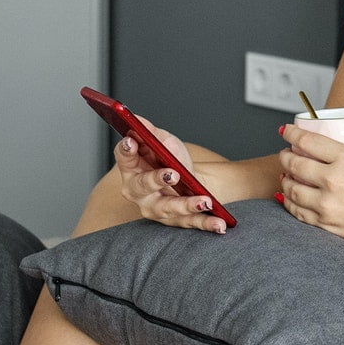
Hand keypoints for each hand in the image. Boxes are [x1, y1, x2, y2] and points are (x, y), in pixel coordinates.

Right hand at [114, 116, 222, 231]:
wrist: (190, 180)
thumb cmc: (171, 160)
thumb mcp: (163, 141)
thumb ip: (150, 132)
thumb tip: (137, 120)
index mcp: (131, 168)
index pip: (124, 158)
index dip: (126, 150)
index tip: (132, 142)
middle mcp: (139, 192)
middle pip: (142, 186)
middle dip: (157, 180)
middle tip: (173, 173)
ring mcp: (157, 208)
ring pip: (168, 208)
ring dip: (186, 205)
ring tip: (205, 201)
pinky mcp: (176, 220)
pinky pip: (191, 222)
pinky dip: (206, 223)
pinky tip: (219, 224)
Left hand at [276, 122, 343, 252]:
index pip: (309, 142)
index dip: (292, 133)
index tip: (287, 130)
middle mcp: (333, 181)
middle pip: (294, 164)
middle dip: (285, 156)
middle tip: (286, 153)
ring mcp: (328, 205)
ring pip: (292, 189)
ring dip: (285, 179)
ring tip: (286, 174)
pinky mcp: (327, 225)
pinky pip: (298, 211)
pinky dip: (290, 202)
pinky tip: (290, 197)